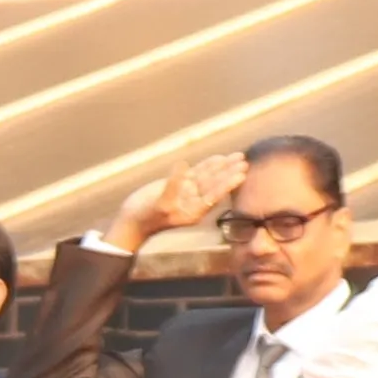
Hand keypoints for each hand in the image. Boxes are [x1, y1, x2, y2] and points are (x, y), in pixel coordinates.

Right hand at [114, 152, 244, 251]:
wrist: (132, 221)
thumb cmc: (145, 217)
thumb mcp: (160, 204)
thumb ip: (172, 184)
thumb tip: (183, 165)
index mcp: (194, 210)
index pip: (215, 194)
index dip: (228, 183)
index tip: (241, 174)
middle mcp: (194, 201)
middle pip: (216, 183)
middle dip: (230, 172)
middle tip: (245, 160)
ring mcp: (188, 192)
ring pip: (209, 176)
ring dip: (223, 166)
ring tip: (238, 156)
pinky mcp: (180, 184)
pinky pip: (198, 172)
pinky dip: (208, 165)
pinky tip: (219, 158)